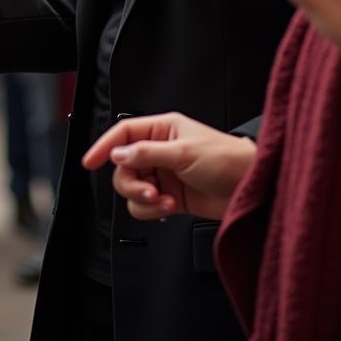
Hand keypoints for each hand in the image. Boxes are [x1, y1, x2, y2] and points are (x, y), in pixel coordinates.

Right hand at [82, 113, 255, 221]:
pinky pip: (146, 206)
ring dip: (143, 200)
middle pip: (124, 167)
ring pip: (133, 189)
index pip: (124, 134)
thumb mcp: (184, 152)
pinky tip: (169, 209)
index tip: (90, 162)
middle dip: (132, 183)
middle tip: (149, 192)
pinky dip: (152, 211)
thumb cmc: (227, 159)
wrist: (251, 187)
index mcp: (163, 129)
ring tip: (163, 202)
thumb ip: (147, 153)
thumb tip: (118, 154)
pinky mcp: (171, 197)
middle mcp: (160, 150)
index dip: (104, 146)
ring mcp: (165, 175)